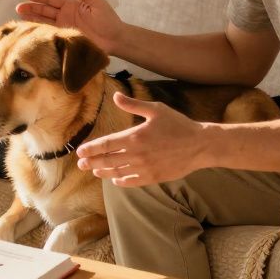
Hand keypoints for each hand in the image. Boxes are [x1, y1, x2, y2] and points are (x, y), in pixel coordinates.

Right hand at [16, 0, 123, 53]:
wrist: (115, 39)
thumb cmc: (109, 20)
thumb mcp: (97, 3)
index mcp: (72, 5)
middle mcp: (65, 15)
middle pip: (44, 10)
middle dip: (31, 8)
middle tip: (17, 7)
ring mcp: (64, 27)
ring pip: (44, 21)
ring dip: (32, 19)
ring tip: (18, 17)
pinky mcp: (66, 38)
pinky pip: (50, 34)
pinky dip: (40, 31)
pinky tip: (30, 30)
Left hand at [75, 93, 205, 186]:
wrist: (200, 145)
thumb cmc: (178, 124)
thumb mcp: (156, 110)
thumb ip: (133, 105)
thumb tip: (115, 97)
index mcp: (135, 136)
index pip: (106, 144)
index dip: (91, 149)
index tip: (80, 152)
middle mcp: (137, 154)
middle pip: (107, 160)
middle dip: (91, 162)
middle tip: (81, 165)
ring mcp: (145, 168)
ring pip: (117, 172)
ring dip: (104, 172)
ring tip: (95, 171)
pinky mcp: (153, 177)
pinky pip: (132, 181)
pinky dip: (121, 181)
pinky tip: (115, 179)